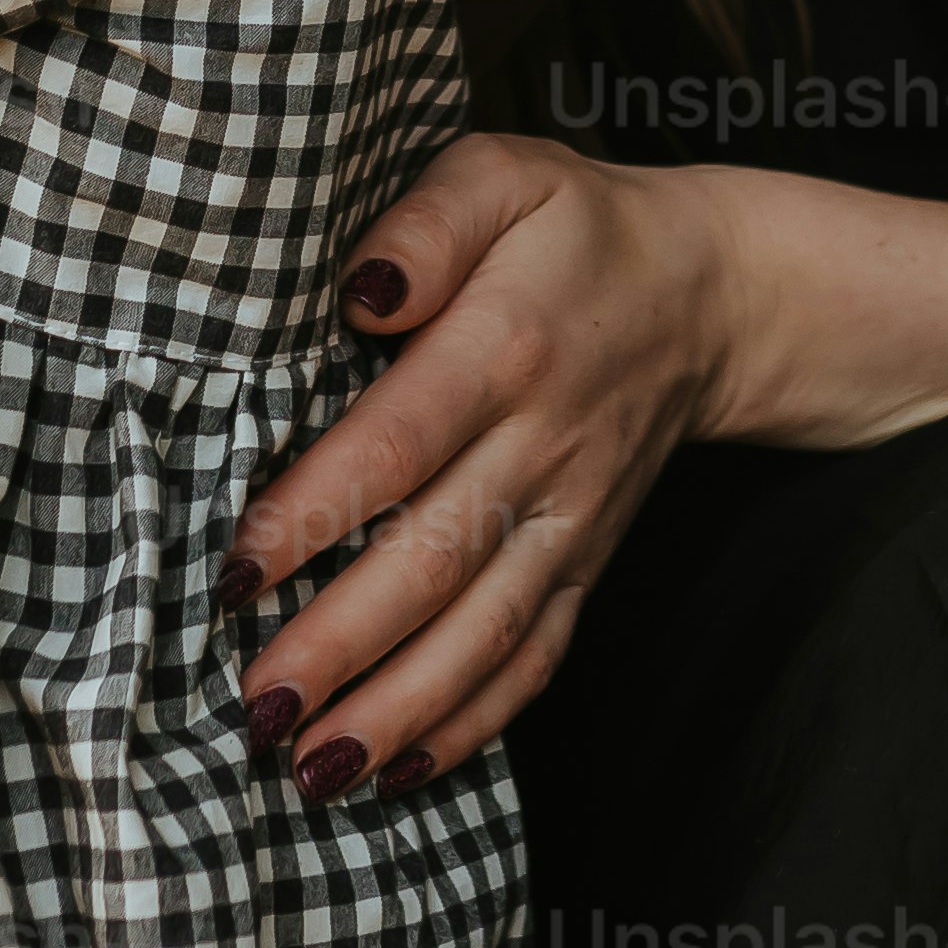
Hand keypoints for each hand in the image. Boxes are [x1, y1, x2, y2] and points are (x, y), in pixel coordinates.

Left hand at [221, 137, 736, 796]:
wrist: (711, 291)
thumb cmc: (573, 227)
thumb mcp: (501, 176)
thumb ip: (424, 226)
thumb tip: (360, 291)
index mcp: (506, 347)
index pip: (399, 444)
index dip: (318, 513)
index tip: (237, 573)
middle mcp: (543, 446)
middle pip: (436, 562)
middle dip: (343, 646)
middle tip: (256, 710)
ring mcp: (572, 517)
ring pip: (485, 631)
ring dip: (400, 709)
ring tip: (313, 769)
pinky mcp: (588, 561)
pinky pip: (537, 655)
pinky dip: (475, 723)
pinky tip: (402, 771)